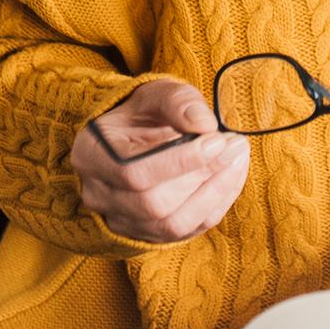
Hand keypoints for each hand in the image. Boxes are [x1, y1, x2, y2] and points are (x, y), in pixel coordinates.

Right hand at [70, 79, 249, 243]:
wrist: (134, 138)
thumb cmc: (142, 114)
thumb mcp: (155, 95)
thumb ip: (177, 102)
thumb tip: (205, 124)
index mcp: (91, 155)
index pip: (133, 172)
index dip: (180, 161)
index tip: (218, 139)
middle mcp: (99, 195)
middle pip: (153, 204)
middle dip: (202, 176)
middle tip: (236, 146)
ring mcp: (121, 219)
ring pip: (171, 225)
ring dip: (214, 194)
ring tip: (238, 159)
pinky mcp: (147, 234)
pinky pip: (186, 231)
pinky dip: (215, 205)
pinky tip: (232, 176)